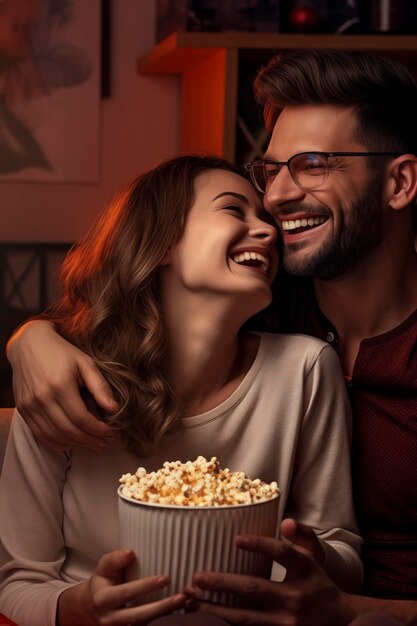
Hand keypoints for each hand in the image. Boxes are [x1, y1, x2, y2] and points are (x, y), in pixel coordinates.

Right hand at [7, 320, 118, 450]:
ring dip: (75, 444)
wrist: (30, 344)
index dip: (98, 429)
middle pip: (68, 430)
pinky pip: (39, 434)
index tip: (110, 433)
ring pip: (54, 435)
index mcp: (60, 385)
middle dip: (89, 440)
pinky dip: (56, 442)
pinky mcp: (23, 409)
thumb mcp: (86, 363)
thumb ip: (100, 386)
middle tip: (104, 443)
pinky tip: (70, 443)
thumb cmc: (62, 353)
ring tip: (91, 444)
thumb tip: (114, 409)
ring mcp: (30, 405)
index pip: (81, 418)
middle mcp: (42, 398)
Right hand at [58, 549, 185, 625]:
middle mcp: (110, 617)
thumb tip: (130, 553)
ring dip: (163, 617)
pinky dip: (159, 624)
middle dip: (160, 607)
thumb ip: (114, 559)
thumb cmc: (103, 581)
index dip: (146, 586)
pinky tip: (175, 615)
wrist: (90, 608)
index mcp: (103, 598)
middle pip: (138, 615)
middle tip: (181, 596)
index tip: (165, 578)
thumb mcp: (103, 568)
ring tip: (182, 604)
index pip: (127, 592)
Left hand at [185, 532, 355, 625]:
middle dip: (222, 583)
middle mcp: (296, 597)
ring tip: (190, 599)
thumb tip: (285, 522)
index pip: (282, 553)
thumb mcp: (315, 555)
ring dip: (214, 609)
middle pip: (254, 588)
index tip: (236, 540)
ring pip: (245, 617)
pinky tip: (204, 618)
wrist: (340, 621)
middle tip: (196, 577)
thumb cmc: (318, 582)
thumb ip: (301, 534)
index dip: (259, 545)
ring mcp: (287, 622)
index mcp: (305, 570)